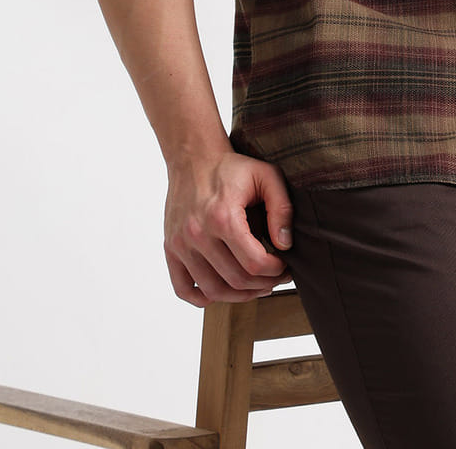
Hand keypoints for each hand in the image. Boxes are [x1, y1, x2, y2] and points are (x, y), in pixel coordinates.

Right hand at [163, 149, 293, 306]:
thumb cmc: (232, 167)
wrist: (194, 157)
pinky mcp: (170, 248)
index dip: (275, 271)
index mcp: (223, 217)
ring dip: (239, 295)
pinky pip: (183, 288)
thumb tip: (285, 245)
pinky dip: (203, 297)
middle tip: (275, 277)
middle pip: (235, 280)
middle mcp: (198, 234)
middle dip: (262, 284)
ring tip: (255, 286)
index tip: (284, 266)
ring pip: (213, 290)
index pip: (254, 263)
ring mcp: (180, 244)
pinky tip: (222, 290)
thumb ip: (281, 208)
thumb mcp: (267, 176)